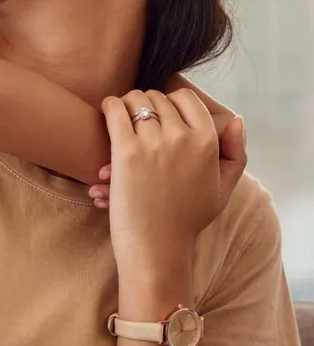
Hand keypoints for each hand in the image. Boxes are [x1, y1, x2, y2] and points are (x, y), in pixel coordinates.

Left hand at [87, 90, 240, 208]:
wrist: (157, 247)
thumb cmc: (187, 219)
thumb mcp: (223, 188)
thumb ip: (235, 152)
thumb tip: (236, 118)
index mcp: (208, 142)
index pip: (186, 98)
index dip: (171, 102)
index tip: (161, 114)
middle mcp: (183, 137)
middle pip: (157, 98)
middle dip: (146, 105)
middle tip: (137, 119)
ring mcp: (154, 143)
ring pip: (135, 100)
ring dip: (126, 104)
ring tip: (121, 117)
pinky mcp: (126, 151)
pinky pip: (115, 110)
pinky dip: (110, 107)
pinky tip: (109, 114)